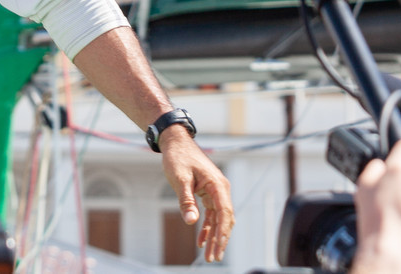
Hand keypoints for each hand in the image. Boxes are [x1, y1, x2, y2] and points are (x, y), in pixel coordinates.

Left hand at [157, 128, 232, 262]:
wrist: (176, 142)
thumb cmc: (178, 158)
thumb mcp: (180, 179)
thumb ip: (186, 201)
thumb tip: (191, 221)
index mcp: (217, 184)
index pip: (225, 213)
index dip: (222, 232)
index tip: (218, 248)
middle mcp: (221, 189)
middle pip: (225, 219)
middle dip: (220, 239)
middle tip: (214, 258)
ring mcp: (216, 191)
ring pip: (219, 219)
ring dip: (214, 236)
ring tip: (209, 255)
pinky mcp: (208, 192)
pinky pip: (211, 214)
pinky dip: (207, 227)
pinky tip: (201, 240)